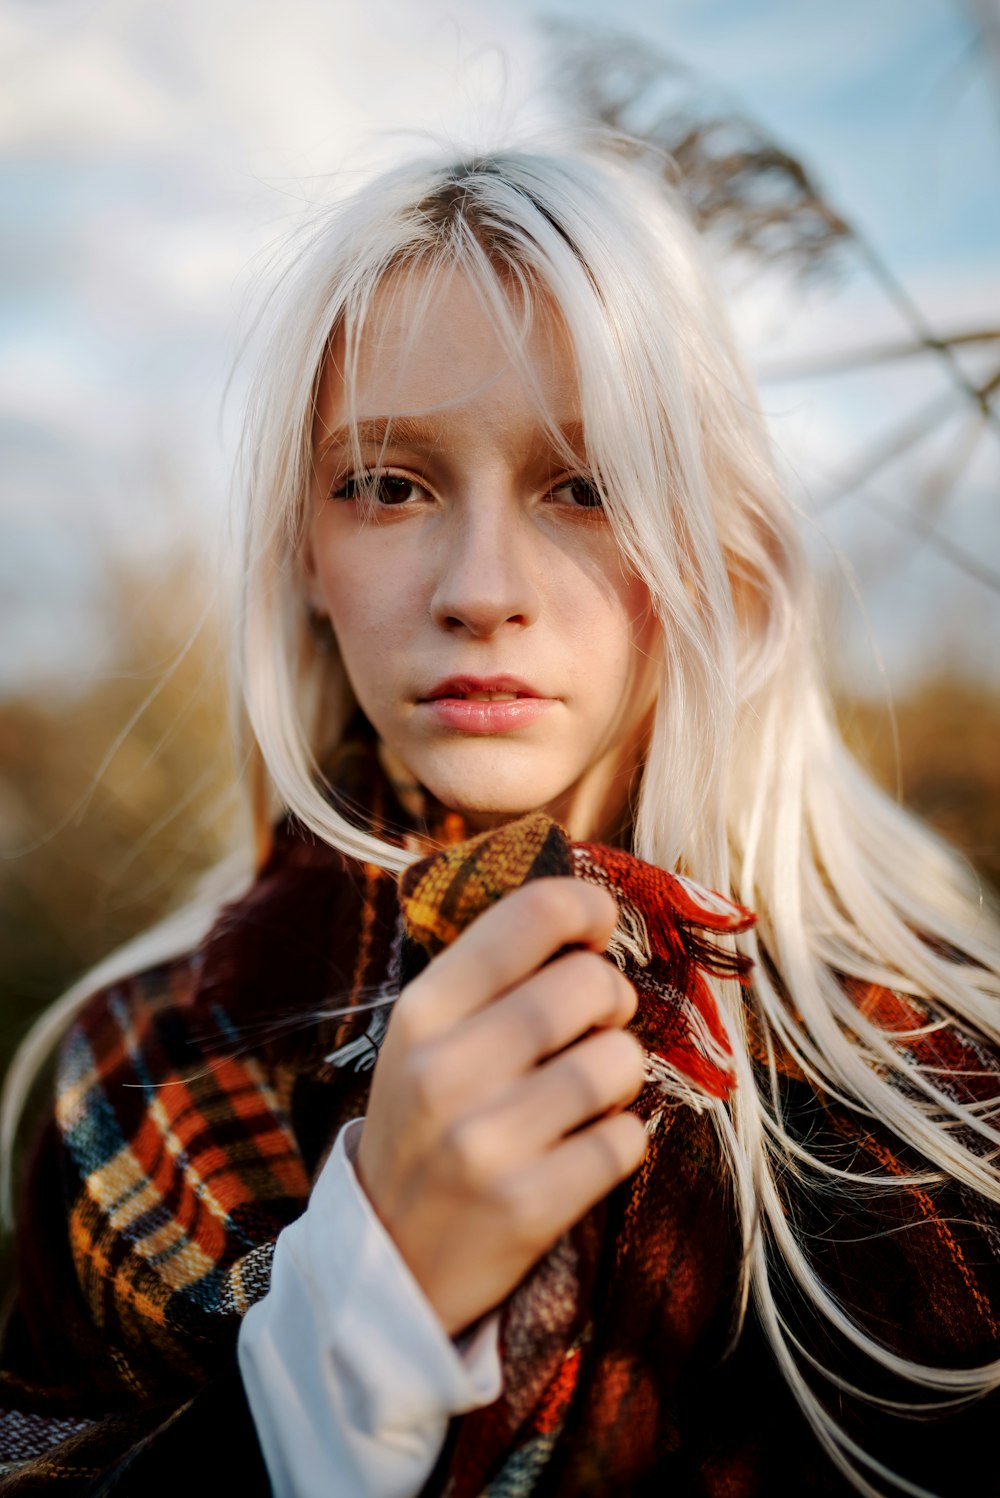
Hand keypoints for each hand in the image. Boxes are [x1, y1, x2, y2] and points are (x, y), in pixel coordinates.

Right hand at [354, 878, 647, 1336]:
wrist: (385, 1264)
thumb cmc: (423, 1128)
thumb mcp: (424, 1039)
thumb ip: (490, 976)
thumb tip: (588, 910)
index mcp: (421, 1011)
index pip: (530, 914)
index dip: (586, 907)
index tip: (598, 927)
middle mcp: (446, 1068)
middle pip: (590, 983)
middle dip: (612, 999)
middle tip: (594, 1025)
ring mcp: (484, 1140)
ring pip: (619, 1059)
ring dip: (621, 1072)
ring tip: (585, 1093)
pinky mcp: (527, 1206)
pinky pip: (626, 1140)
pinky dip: (620, 1139)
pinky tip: (582, 1148)